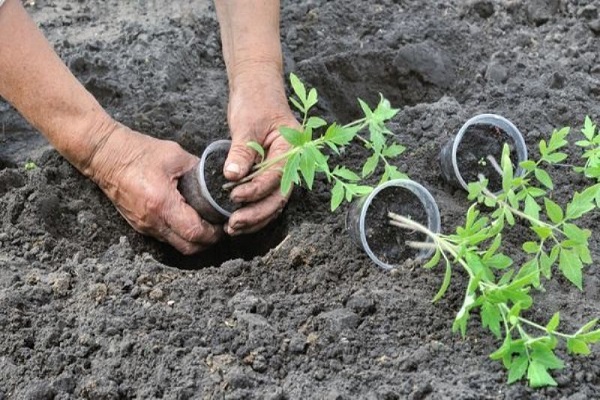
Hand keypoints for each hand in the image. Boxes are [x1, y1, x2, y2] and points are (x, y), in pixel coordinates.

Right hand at [87, 123, 221, 253]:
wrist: (104, 155)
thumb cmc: (137, 152)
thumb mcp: (175, 155)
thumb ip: (198, 170)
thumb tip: (216, 180)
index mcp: (162, 203)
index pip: (195, 232)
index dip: (213, 233)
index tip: (224, 223)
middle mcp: (152, 221)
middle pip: (188, 247)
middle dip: (207, 242)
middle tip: (219, 228)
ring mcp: (144, 226)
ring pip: (176, 245)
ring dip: (194, 240)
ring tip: (206, 224)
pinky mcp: (139, 225)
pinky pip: (165, 237)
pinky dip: (180, 234)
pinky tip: (188, 220)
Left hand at [223, 65, 299, 235]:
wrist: (257, 88)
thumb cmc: (255, 100)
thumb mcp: (246, 124)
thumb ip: (241, 152)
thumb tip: (232, 176)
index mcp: (292, 148)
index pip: (277, 176)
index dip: (256, 190)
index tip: (235, 196)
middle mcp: (292, 162)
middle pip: (279, 197)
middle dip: (257, 214)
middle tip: (234, 224)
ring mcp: (282, 169)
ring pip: (273, 201)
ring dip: (255, 217)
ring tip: (232, 228)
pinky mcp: (270, 173)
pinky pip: (265, 196)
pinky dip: (253, 209)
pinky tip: (237, 219)